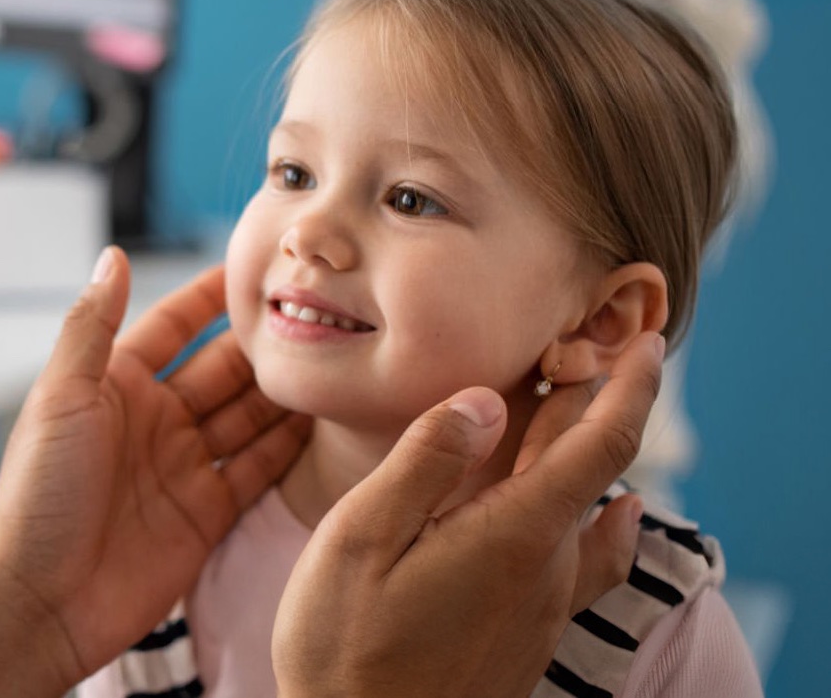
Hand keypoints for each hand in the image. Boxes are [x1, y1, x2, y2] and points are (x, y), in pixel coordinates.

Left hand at [0, 249, 308, 697]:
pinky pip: (255, 469)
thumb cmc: (38, 498)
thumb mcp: (60, 398)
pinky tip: (323, 419)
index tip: (257, 265)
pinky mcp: (205, 513)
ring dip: (283, 391)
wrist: (45, 600)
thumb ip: (92, 325)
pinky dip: (288, 447)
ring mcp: (180, 466)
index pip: (172, 326)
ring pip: (246, 415)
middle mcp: (151, 420)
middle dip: (262, 342)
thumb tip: (112, 255)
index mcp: (112, 386)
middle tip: (319, 311)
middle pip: (219, 369)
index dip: (210, 296)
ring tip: (334, 357)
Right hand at [272, 331, 664, 697]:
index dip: (629, 385)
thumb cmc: (344, 647)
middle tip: (585, 346)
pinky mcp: (524, 634)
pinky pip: (580, 556)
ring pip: (582, 509)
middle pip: (591, 468)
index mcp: (512, 535)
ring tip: (575, 406)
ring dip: (582, 451)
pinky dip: (598, 514)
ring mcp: (540, 606)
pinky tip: (616, 518)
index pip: (601, 444)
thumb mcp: (360, 540)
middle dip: (595, 402)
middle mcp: (544, 570)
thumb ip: (426, 463)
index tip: (643, 339)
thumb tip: (487, 398)